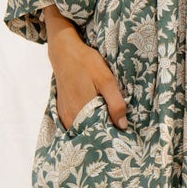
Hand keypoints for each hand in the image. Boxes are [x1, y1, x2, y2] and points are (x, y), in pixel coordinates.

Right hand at [46, 16, 128, 130]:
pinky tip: (97, 114)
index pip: (98, 136)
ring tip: (109, 121)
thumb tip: (123, 125)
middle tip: (119, 128)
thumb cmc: (86, 63)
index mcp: (81, 113)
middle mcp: (69, 118)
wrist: (64, 51)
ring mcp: (64, 114)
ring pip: (83, 128)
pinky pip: (77, 122)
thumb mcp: (106, 80)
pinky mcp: (63, 110)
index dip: (111, 136)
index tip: (122, 135)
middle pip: (89, 134)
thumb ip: (116, 103)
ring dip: (95, 126)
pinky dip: (87, 121)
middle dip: (104, 132)